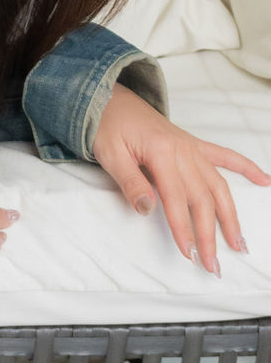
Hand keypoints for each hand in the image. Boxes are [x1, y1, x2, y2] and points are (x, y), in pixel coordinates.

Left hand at [91, 83, 270, 274]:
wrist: (109, 98)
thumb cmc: (107, 126)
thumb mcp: (110, 155)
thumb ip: (131, 182)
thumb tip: (148, 209)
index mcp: (161, 153)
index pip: (176, 200)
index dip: (183, 229)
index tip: (189, 254)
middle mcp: (183, 151)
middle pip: (203, 198)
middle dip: (210, 234)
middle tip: (213, 264)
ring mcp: (191, 148)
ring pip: (218, 185)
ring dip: (230, 215)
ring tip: (239, 242)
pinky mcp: (193, 144)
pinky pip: (225, 156)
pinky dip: (246, 168)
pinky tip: (265, 181)